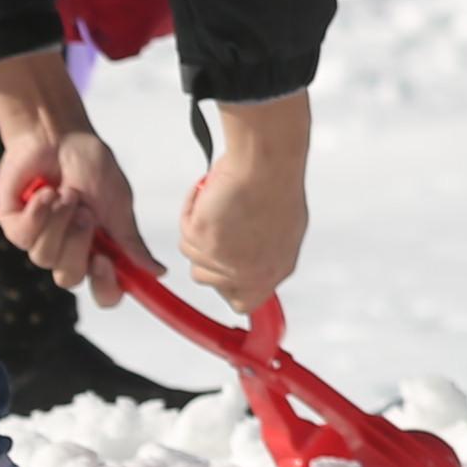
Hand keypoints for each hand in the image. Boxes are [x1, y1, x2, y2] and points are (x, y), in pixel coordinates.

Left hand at [0, 45, 131, 297]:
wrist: (58, 135)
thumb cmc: (91, 165)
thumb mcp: (119, 204)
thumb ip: (131, 242)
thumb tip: (158, 273)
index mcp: (99, 251)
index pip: (104, 292)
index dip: (105, 287)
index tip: (105, 261)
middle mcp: (68, 252)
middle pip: (69, 278)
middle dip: (77, 244)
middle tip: (85, 212)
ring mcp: (39, 240)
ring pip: (44, 257)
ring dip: (59, 221)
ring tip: (65, 193)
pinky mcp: (14, 226)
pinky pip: (23, 237)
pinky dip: (38, 212)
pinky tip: (44, 191)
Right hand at [176, 94, 311, 311]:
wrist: (266, 163)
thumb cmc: (277, 186)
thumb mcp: (282, 230)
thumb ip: (262, 254)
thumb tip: (245, 262)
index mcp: (274, 271)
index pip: (244, 302)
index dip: (227, 285)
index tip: (220, 270)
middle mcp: (250, 272)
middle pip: (206, 278)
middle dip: (207, 250)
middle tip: (219, 223)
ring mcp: (224, 260)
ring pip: (191, 255)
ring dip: (199, 229)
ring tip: (220, 203)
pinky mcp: (202, 240)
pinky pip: (184, 228)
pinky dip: (192, 208)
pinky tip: (209, 191)